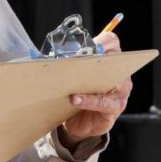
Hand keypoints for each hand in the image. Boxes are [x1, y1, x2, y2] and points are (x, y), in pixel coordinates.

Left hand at [60, 31, 130, 149]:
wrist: (82, 121)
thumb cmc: (80, 92)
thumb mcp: (75, 74)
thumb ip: (69, 62)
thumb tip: (40, 54)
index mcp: (110, 59)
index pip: (112, 42)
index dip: (103, 41)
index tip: (90, 44)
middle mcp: (119, 73)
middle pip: (114, 60)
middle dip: (98, 60)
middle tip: (82, 61)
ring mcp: (120, 91)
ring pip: (112, 83)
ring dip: (92, 81)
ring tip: (74, 83)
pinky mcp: (114, 108)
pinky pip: (103, 103)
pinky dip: (88, 100)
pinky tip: (74, 99)